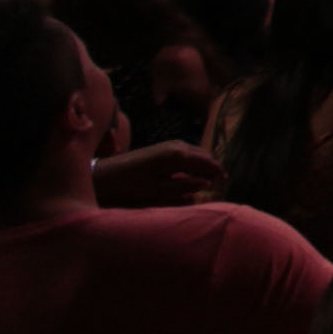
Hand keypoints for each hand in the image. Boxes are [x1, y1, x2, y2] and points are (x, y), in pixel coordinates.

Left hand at [92, 139, 223, 206]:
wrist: (107, 173)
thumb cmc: (132, 184)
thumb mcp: (159, 190)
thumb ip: (185, 186)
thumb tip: (206, 184)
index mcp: (179, 156)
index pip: (207, 162)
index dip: (218, 172)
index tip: (225, 183)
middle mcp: (178, 145)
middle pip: (205, 155)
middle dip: (212, 168)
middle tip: (218, 183)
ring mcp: (171, 144)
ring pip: (196, 153)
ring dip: (203, 165)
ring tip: (206, 180)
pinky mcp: (164, 146)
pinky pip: (187, 152)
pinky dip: (194, 162)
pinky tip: (191, 173)